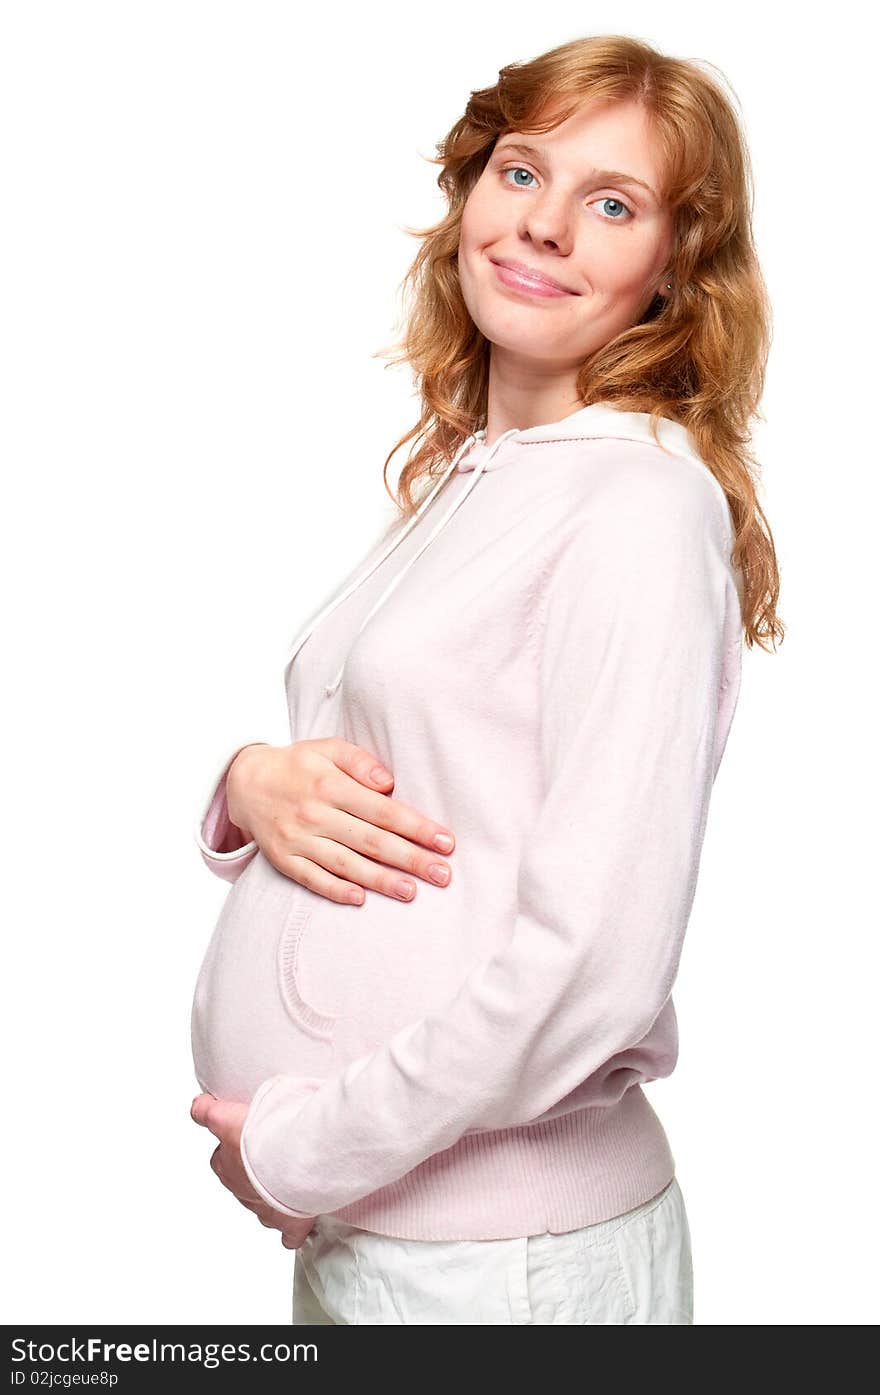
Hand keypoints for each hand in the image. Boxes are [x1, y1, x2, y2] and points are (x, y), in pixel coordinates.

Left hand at [190, 1092, 316, 1249]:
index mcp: (226, 1165)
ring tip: (287, 1185)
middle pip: (241, 1182)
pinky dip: (292, 1232)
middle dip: (252, 1172)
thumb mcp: (226, 1116)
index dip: (233, 1148)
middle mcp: (242, 1189)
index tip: (244, 1140)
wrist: (293, 1157)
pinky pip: (288, 1235)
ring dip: (271, 1198)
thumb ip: (208, 1112)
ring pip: (262, 1208)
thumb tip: (196, 1106)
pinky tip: (298, 1227)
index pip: (220, 1158)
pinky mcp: (288, 1224)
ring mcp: (265, 1209)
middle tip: (269, 1155)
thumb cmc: (264, 1137)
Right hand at [226, 737, 456, 904]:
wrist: (245, 782)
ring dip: (380, 880)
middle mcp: (315, 814)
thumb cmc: (299, 765)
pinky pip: (311, 879)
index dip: (417, 828)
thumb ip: (360, 761)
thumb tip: (389, 783)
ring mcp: (297, 839)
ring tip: (411, 892)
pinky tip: (360, 899)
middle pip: (371, 841)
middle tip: (442, 875)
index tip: (445, 842)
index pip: (383, 810)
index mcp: (330, 785)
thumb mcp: (328, 748)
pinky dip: (335, 890)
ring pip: (345, 864)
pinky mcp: (283, 859)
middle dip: (410, 859)